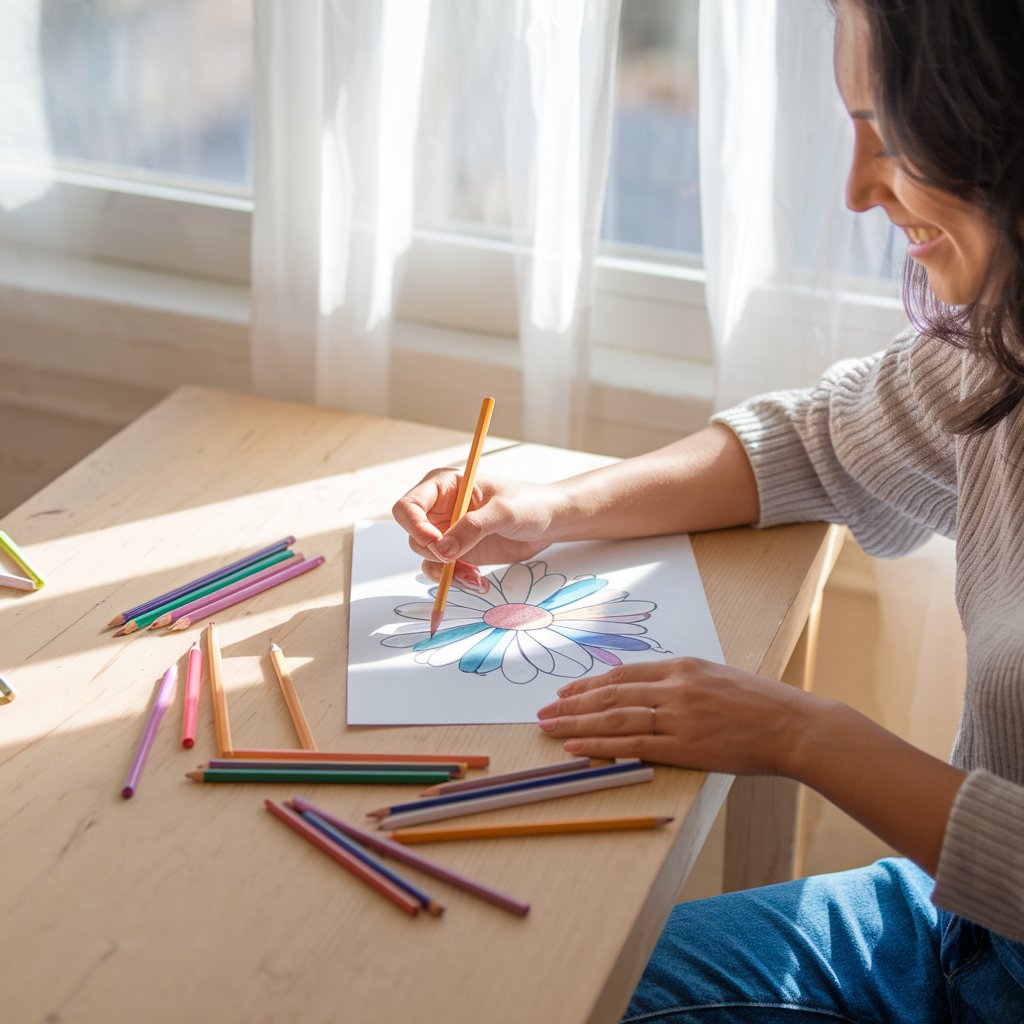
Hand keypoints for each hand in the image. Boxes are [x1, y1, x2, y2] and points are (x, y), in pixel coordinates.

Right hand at [392, 469, 562, 587]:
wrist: (549, 521)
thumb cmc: (529, 504)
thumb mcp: (503, 511)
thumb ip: (472, 528)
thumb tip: (441, 550)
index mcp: (444, 486)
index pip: (408, 506)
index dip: (415, 527)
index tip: (436, 544)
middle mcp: (440, 508)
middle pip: (414, 535)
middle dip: (433, 553)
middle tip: (458, 562)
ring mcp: (447, 531)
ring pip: (426, 557)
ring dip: (445, 572)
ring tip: (474, 577)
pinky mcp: (458, 552)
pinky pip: (442, 570)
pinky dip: (454, 580)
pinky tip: (477, 580)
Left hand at [535, 657, 818, 776]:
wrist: (793, 725)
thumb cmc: (759, 703)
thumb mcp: (715, 677)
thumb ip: (679, 682)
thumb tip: (644, 692)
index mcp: (681, 667)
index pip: (622, 675)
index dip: (588, 685)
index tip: (565, 693)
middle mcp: (675, 687)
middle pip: (610, 695)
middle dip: (572, 704)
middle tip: (544, 712)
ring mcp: (678, 716)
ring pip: (614, 719)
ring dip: (576, 724)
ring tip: (549, 728)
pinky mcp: (685, 747)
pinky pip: (633, 746)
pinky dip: (600, 747)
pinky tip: (577, 748)